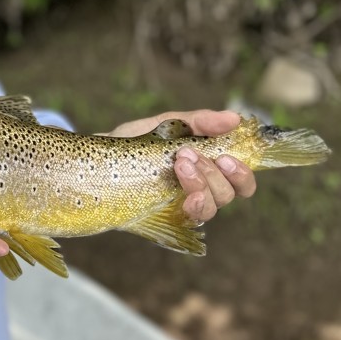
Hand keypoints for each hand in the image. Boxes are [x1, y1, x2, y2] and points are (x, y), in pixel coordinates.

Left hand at [109, 108, 256, 222]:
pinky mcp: (164, 219)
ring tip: (179, 165)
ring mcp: (182, 206)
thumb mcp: (168, 123)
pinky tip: (183, 197)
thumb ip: (199, 121)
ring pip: (211, 208)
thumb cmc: (136, 140)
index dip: (243, 174)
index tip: (226, 157)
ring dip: (202, 186)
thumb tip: (234, 118)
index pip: (241, 181)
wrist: (97, 158)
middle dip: (214, 173)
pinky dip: (192, 206)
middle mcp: (201, 191)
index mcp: (208, 168)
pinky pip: (189, 221)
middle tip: (187, 154)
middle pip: (229, 194)